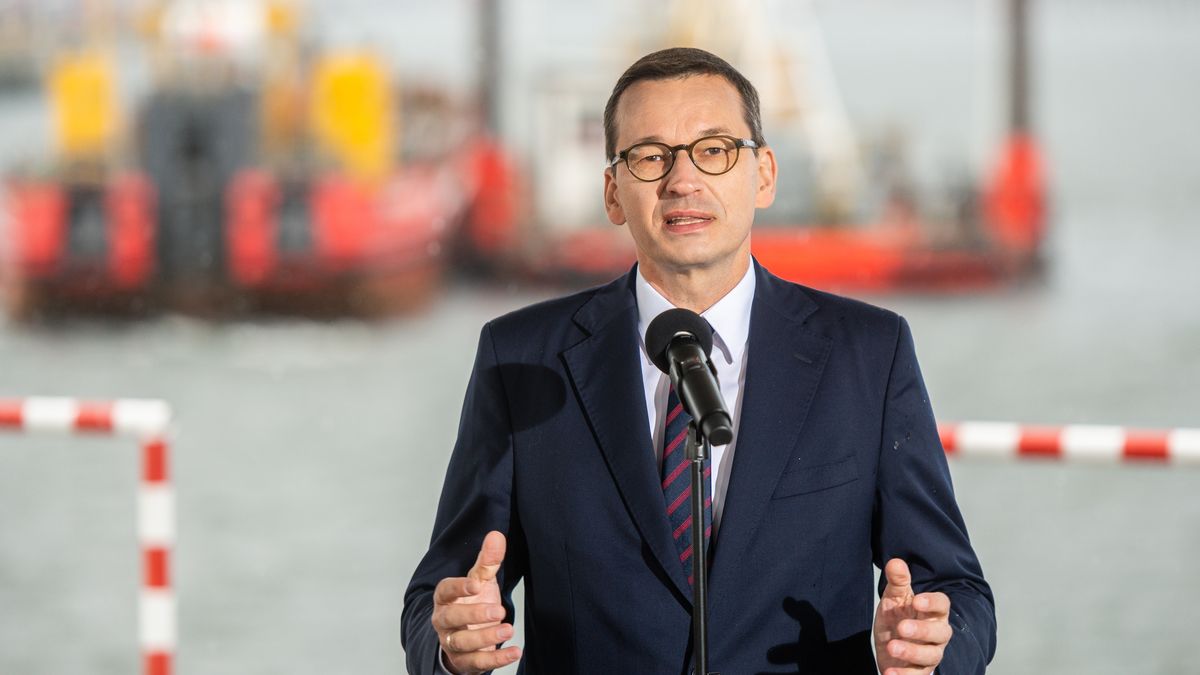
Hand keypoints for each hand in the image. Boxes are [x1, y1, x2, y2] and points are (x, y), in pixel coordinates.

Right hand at [431, 531, 521, 673]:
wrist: (464, 636)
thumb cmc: (471, 603)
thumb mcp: (480, 582)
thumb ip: (487, 561)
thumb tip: (496, 535)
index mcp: (445, 598)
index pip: (446, 591)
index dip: (459, 588)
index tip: (476, 584)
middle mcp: (444, 621)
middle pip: (452, 618)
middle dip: (474, 615)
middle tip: (499, 611)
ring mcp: (452, 643)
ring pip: (462, 643)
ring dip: (485, 638)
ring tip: (508, 630)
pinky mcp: (464, 662)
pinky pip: (477, 663)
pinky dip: (496, 660)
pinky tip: (515, 652)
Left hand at [873, 558, 951, 674]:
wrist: (888, 645)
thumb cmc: (897, 618)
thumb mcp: (894, 599)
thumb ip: (897, 582)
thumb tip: (895, 562)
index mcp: (932, 612)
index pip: (942, 605)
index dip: (932, 602)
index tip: (916, 600)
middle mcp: (936, 634)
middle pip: (941, 632)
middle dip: (922, 630)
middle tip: (902, 627)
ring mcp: (929, 654)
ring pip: (931, 656)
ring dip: (912, 653)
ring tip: (892, 647)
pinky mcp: (918, 672)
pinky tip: (890, 672)